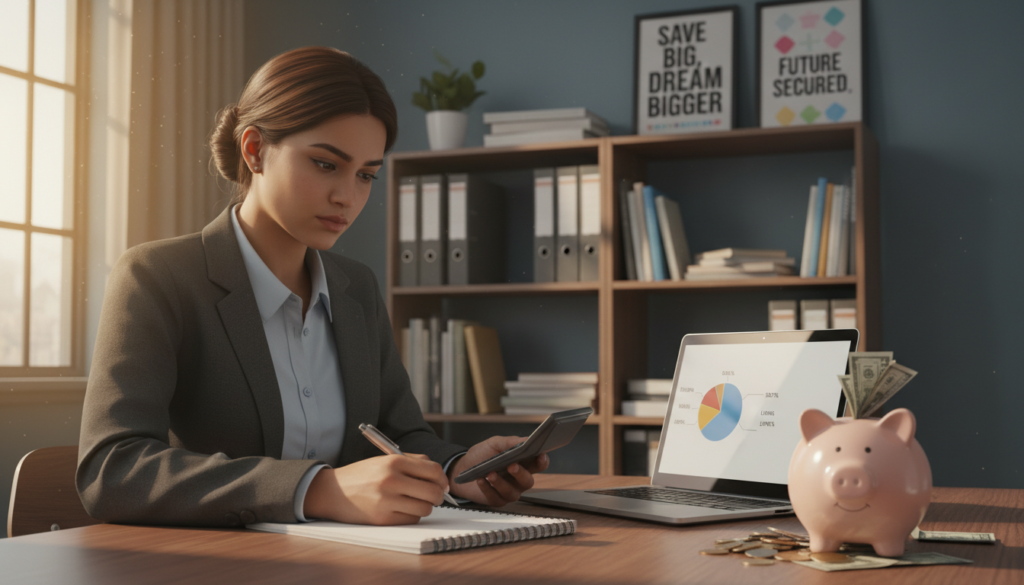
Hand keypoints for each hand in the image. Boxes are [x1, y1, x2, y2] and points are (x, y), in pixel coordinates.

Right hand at [303, 454, 447, 524]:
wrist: (333, 491)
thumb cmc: (362, 475)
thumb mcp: (385, 460)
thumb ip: (412, 462)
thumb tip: (439, 476)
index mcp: (394, 462)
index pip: (433, 470)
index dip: (442, 479)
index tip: (442, 484)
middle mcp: (391, 480)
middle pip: (433, 491)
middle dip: (438, 495)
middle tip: (434, 496)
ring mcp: (387, 501)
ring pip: (425, 508)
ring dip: (424, 506)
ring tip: (414, 502)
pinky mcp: (383, 518)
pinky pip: (411, 519)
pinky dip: (411, 516)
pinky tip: (401, 509)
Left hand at [447, 436, 549, 505]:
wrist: (462, 468)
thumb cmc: (481, 456)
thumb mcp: (495, 443)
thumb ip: (510, 442)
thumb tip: (525, 440)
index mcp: (522, 464)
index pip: (538, 464)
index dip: (542, 461)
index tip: (539, 455)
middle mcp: (518, 480)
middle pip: (528, 481)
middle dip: (521, 474)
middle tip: (512, 466)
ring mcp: (508, 491)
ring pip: (512, 492)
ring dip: (501, 483)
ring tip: (491, 474)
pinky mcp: (496, 500)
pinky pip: (496, 497)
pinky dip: (487, 488)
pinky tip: (481, 480)